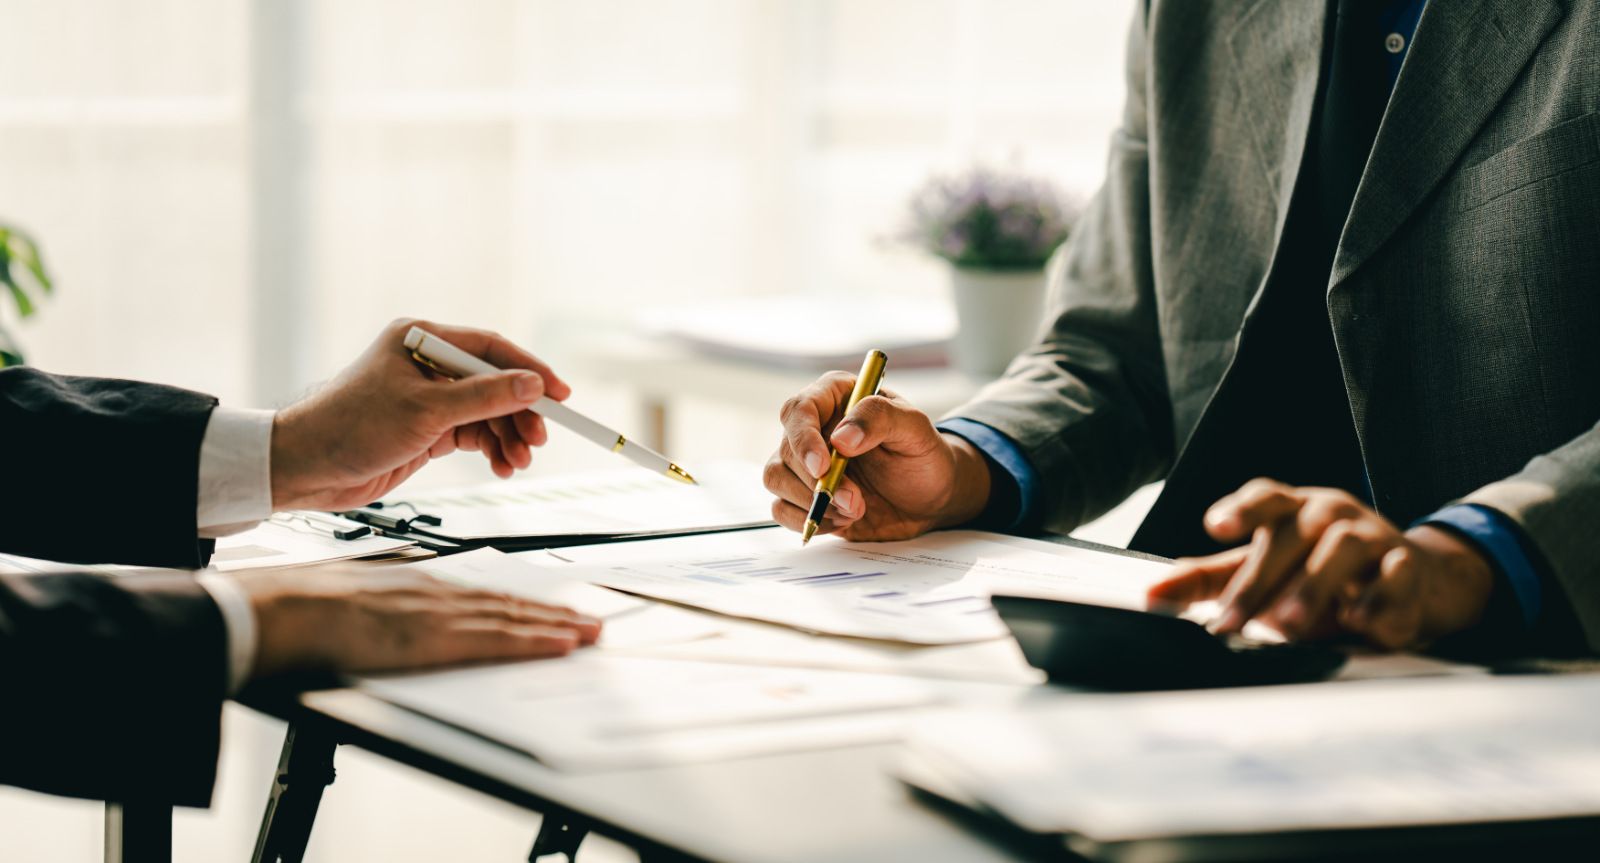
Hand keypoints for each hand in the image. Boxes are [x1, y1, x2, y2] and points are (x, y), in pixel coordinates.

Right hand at [237, 565, 601, 677]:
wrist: (281, 609)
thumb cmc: (305, 608)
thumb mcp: (360, 597)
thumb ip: (389, 609)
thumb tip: (401, 625)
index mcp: (418, 584)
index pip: (484, 596)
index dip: (523, 605)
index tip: (553, 611)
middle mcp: (436, 593)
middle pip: (507, 605)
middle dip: (553, 614)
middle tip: (591, 621)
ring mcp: (438, 615)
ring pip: (512, 620)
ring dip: (556, 627)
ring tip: (589, 633)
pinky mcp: (434, 639)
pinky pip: (497, 641)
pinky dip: (534, 642)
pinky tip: (561, 645)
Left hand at [270, 318, 572, 510]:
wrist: (306, 469)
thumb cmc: (350, 427)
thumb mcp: (425, 411)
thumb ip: (483, 397)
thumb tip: (532, 385)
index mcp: (422, 340)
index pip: (490, 348)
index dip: (530, 371)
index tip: (560, 394)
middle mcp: (428, 364)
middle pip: (494, 383)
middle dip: (519, 414)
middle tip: (538, 439)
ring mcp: (429, 397)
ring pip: (487, 413)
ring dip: (507, 437)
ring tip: (518, 461)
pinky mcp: (427, 428)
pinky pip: (474, 434)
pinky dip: (491, 450)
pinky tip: (501, 466)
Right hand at [765, 371, 992, 540]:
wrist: (930, 497)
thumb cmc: (924, 455)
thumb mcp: (915, 429)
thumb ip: (880, 419)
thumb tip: (840, 437)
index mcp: (835, 397)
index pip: (799, 410)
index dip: (804, 439)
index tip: (822, 467)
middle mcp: (813, 427)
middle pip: (786, 451)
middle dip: (817, 483)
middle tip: (856, 502)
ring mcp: (804, 463)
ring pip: (775, 478)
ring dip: (812, 503)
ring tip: (854, 510)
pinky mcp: (804, 495)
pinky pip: (781, 508)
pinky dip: (808, 520)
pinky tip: (842, 520)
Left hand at [1146, 478, 1494, 648]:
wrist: (1407, 579)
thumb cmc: (1316, 571)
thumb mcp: (1262, 569)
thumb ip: (1206, 579)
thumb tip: (1148, 595)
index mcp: (1292, 509)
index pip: (1265, 497)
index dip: (1240, 507)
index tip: (1216, 527)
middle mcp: (1330, 513)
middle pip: (1292, 535)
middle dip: (1258, 581)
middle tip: (1232, 624)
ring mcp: (1371, 535)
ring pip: (1342, 550)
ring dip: (1312, 589)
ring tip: (1286, 627)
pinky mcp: (1407, 566)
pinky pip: (1395, 576)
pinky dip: (1376, 599)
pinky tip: (1357, 621)